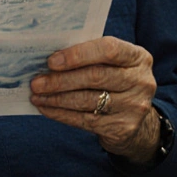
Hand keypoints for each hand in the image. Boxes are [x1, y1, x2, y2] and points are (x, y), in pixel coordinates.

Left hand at [30, 37, 159, 163]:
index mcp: (137, 57)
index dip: (78, 55)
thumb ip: (87, 56)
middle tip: (36, 83)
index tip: (51, 62)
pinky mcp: (123, 128)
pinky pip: (85, 120)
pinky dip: (61, 114)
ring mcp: (134, 106)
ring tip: (36, 96)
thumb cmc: (112, 80)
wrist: (137, 119)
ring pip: (87, 100)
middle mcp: (140, 81)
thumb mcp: (109, 63)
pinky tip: (45, 109)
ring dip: (56, 98)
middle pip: (95, 77)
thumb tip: (45, 58)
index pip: (109, 49)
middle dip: (60, 80)